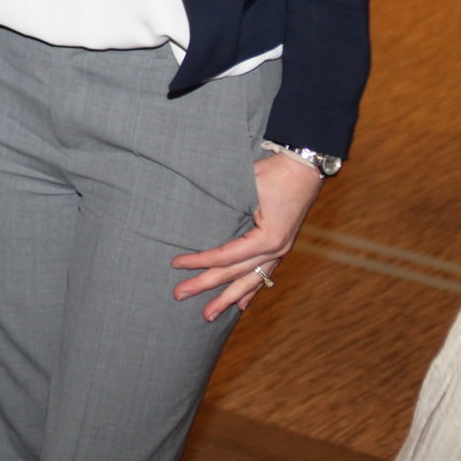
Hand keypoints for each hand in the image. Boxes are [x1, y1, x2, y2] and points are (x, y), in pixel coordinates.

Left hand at [171, 151, 324, 320]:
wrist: (305, 166)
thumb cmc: (275, 172)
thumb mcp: (247, 185)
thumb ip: (224, 202)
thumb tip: (192, 207)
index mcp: (269, 239)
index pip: (226, 256)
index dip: (200, 261)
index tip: (176, 263)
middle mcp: (276, 250)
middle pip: (235, 274)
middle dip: (206, 286)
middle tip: (179, 295)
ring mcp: (280, 251)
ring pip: (250, 281)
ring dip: (228, 298)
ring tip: (209, 315)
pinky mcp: (280, 246)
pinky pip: (262, 273)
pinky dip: (250, 289)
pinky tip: (241, 305)